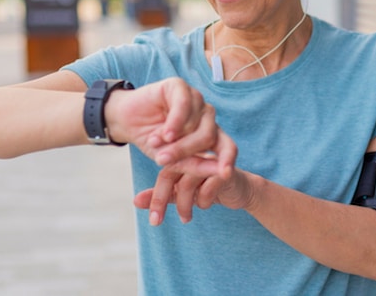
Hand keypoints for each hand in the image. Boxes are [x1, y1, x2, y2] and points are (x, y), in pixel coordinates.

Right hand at [105, 78, 234, 172]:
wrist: (126, 121)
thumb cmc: (152, 141)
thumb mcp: (171, 160)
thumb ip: (194, 165)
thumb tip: (221, 174)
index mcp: (210, 135)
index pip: (228, 146)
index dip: (228, 159)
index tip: (225, 174)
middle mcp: (206, 116)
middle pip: (208, 136)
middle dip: (185, 151)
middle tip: (162, 160)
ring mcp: (196, 100)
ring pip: (196, 122)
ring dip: (175, 139)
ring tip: (154, 143)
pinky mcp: (180, 86)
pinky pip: (185, 104)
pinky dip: (174, 122)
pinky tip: (164, 133)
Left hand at [133, 148, 256, 224]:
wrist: (240, 189)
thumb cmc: (208, 187)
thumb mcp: (183, 192)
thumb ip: (162, 194)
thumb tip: (135, 201)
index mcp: (183, 156)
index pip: (164, 172)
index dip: (155, 196)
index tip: (153, 220)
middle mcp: (195, 154)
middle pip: (171, 172)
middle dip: (162, 199)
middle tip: (156, 222)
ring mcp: (210, 160)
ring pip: (188, 180)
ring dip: (185, 204)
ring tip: (186, 219)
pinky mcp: (226, 170)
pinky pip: (209, 186)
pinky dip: (204, 200)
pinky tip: (205, 206)